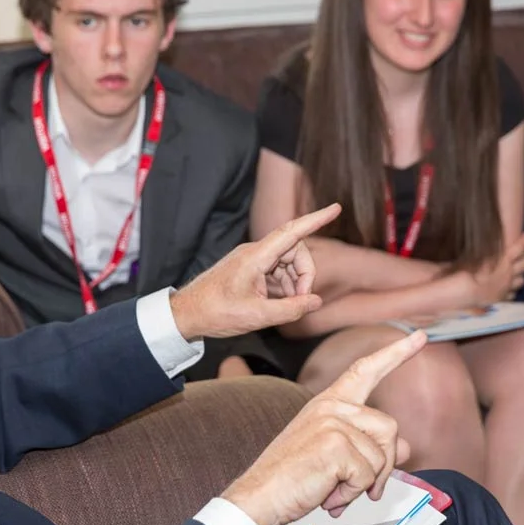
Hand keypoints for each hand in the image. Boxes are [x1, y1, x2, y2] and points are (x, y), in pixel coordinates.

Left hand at [170, 204, 337, 339]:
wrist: (186, 314)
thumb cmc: (216, 313)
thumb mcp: (257, 316)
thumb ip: (291, 309)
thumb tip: (316, 301)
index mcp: (256, 257)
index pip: (292, 232)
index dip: (316, 219)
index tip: (336, 209)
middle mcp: (255, 252)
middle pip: (295, 251)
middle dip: (305, 274)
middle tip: (302, 301)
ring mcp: (252, 260)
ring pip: (287, 263)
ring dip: (294, 283)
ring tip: (287, 307)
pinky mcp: (249, 269)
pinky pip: (276, 271)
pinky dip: (284, 286)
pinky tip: (278, 304)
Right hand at [222, 330, 426, 524]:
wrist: (259, 496)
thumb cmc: (291, 477)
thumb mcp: (337, 457)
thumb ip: (371, 447)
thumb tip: (406, 448)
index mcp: (328, 402)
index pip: (366, 370)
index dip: (396, 353)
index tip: (420, 337)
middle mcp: (331, 406)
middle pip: (389, 428)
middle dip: (383, 465)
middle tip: (360, 487)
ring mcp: (333, 422)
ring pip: (381, 456)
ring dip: (364, 483)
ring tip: (333, 488)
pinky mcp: (335, 445)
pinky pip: (367, 476)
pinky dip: (351, 493)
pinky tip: (328, 493)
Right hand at [467, 232, 523, 304]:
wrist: (463, 293)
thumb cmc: (465, 271)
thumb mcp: (474, 255)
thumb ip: (484, 250)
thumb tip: (486, 241)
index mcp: (503, 260)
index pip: (519, 248)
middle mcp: (508, 273)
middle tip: (521, 256)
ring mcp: (506, 287)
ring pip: (522, 281)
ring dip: (519, 276)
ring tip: (515, 273)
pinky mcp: (501, 298)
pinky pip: (512, 294)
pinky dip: (511, 290)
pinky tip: (506, 288)